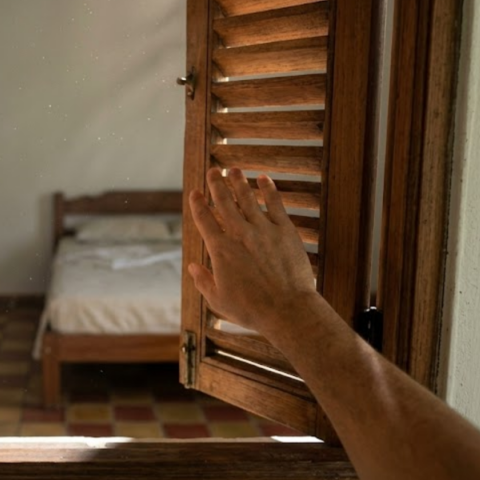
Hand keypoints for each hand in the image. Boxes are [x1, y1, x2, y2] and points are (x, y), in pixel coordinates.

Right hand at [187, 168, 317, 335]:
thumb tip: (192, 267)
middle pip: (224, 203)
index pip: (204, 220)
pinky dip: (268, 190)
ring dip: (239, 182)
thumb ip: (203, 281)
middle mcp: (239, 234)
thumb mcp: (219, 300)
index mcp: (220, 250)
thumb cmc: (251, 309)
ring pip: (247, 199)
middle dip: (217, 185)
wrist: (287, 310)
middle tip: (213, 171)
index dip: (198, 204)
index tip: (195, 193)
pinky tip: (264, 178)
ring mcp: (263, 230)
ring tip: (234, 170)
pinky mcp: (284, 231)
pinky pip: (275, 204)